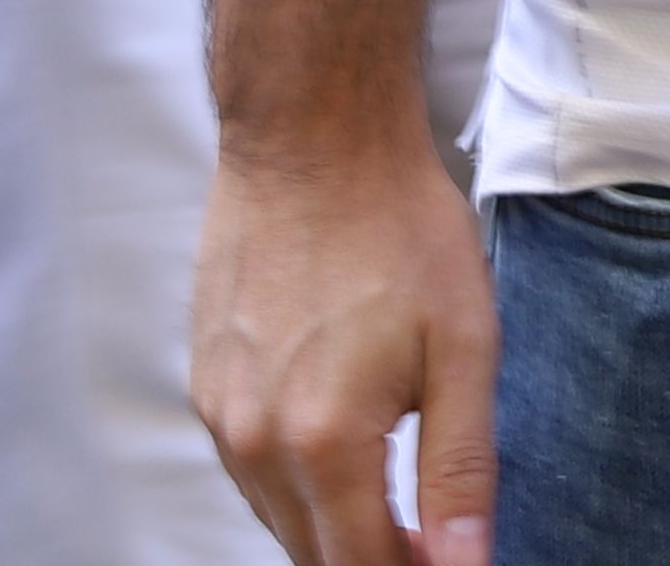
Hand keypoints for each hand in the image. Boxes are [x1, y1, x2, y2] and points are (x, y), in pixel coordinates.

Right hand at [191, 129, 498, 564]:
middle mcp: (255, 443)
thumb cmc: (400, 232)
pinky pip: (252, 469)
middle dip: (376, 560)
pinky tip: (345, 452)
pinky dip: (298, 482)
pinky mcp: (205, 387)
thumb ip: (461, 469)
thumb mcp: (464, 347)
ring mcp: (219, 417)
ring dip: (336, 525)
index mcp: (323, 442)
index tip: (449, 564)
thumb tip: (462, 563)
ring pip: (279, 516)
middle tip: (435, 542)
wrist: (313, 144)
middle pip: (315, 554)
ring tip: (400, 507)